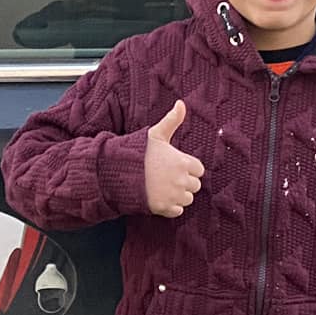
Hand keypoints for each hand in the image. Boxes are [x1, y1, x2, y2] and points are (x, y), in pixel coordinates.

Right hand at [143, 99, 204, 217]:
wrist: (117, 172)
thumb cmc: (138, 152)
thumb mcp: (156, 134)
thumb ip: (172, 120)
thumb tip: (181, 103)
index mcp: (182, 162)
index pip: (199, 170)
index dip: (187, 168)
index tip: (175, 165)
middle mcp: (181, 180)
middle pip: (195, 186)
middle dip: (184, 182)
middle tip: (168, 176)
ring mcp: (172, 196)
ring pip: (187, 199)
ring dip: (178, 195)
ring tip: (163, 187)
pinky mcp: (163, 208)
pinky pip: (177, 211)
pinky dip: (171, 207)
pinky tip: (160, 197)